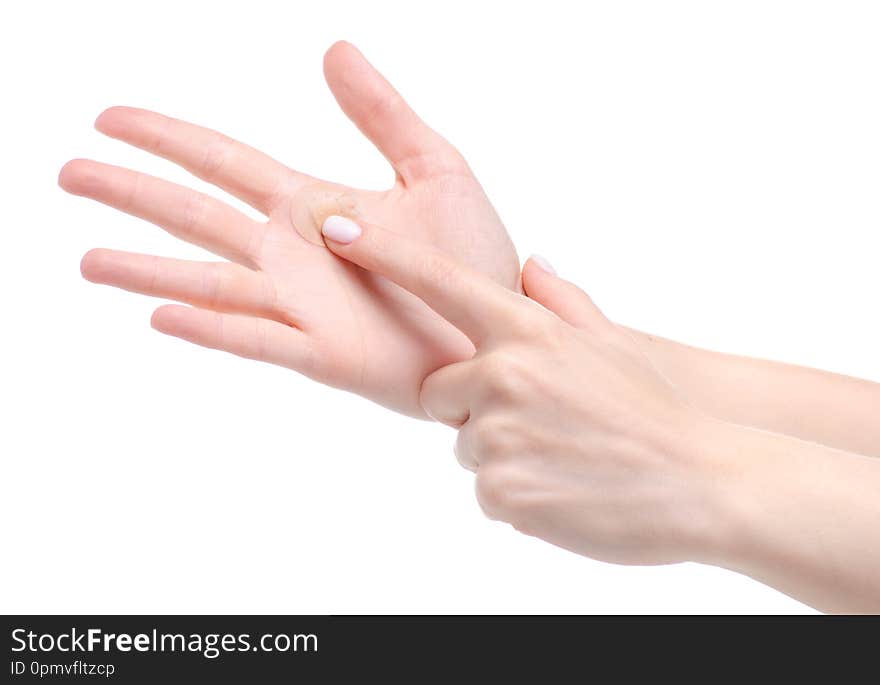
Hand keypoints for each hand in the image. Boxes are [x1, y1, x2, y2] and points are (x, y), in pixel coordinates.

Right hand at [59, 41, 518, 416]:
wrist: (500, 327)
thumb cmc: (473, 255)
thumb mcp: (435, 168)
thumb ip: (383, 113)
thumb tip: (334, 49)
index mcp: (313, 204)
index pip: (224, 162)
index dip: (167, 138)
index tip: (108, 118)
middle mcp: (293, 253)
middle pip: (197, 216)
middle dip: (133, 194)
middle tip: (68, 173)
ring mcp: (301, 304)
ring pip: (209, 282)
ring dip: (148, 269)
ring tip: (90, 260)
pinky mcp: (321, 352)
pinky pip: (256, 338)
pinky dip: (210, 327)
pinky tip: (160, 314)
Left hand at [320, 215, 729, 565]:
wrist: (704, 483)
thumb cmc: (654, 409)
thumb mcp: (609, 342)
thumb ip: (561, 302)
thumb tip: (534, 265)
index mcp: (528, 330)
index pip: (438, 281)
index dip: (384, 254)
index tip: (334, 229)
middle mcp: (504, 374)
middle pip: (441, 391)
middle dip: (474, 407)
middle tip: (541, 421)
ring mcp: (499, 434)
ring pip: (466, 445)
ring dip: (502, 454)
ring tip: (563, 456)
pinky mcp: (501, 491)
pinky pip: (486, 491)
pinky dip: (516, 494)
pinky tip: (563, 488)